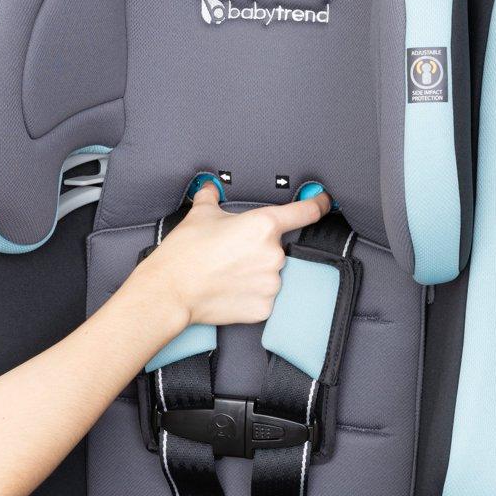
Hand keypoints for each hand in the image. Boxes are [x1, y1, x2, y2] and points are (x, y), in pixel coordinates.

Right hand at [125, 183, 330, 329]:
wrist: (170, 290)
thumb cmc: (185, 253)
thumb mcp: (200, 215)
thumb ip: (212, 197)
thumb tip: (211, 187)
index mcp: (263, 225)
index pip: (305, 211)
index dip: (318, 204)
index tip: (325, 203)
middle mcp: (274, 254)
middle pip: (278, 247)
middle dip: (259, 248)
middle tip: (233, 252)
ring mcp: (272, 283)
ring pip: (272, 273)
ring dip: (257, 272)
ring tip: (229, 272)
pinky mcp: (265, 308)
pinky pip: (266, 297)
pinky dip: (252, 293)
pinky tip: (231, 289)